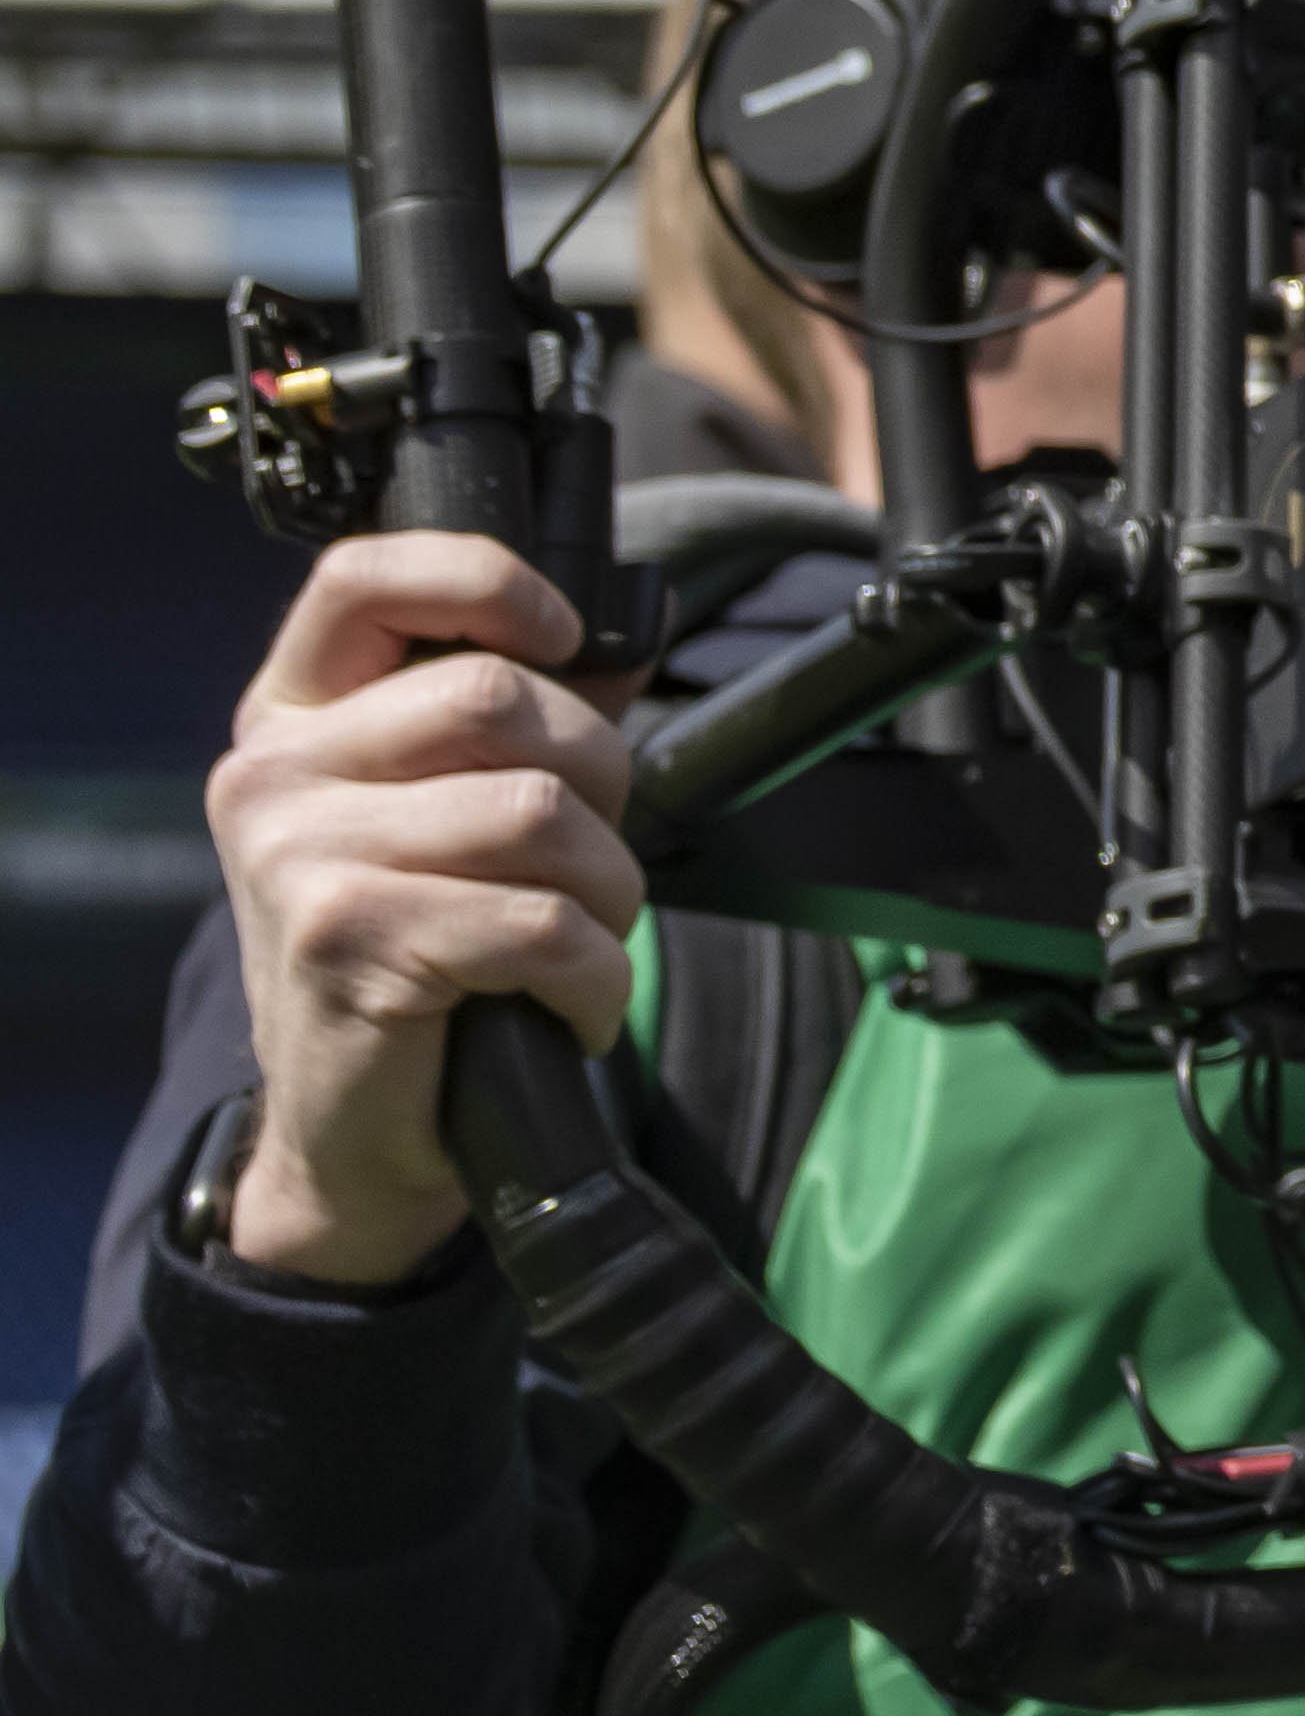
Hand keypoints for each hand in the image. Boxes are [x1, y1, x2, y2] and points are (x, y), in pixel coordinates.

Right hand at [202, 536, 640, 1288]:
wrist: (356, 1137)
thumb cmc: (420, 963)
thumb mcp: (452, 822)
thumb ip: (519, 726)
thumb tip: (621, 636)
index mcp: (292, 723)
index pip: (362, 578)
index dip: (483, 580)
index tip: (564, 636)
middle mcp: (272, 777)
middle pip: (503, 696)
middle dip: (599, 781)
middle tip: (584, 866)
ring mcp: (297, 858)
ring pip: (541, 812)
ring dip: (606, 892)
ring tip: (571, 947)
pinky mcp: (347, 941)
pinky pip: (541, 922)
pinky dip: (594, 976)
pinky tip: (566, 1009)